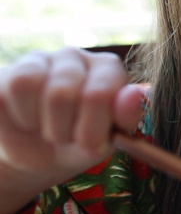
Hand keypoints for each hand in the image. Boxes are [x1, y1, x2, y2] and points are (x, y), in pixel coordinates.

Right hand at [0, 47, 143, 213]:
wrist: (40, 157)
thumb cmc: (82, 143)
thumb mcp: (108, 139)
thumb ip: (126, 117)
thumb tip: (135, 95)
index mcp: (109, 68)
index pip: (99, 93)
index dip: (91, 129)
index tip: (89, 145)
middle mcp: (77, 56)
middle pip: (62, 93)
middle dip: (62, 130)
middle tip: (65, 137)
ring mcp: (41, 58)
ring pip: (30, 85)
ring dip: (40, 123)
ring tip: (47, 128)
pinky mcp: (11, 69)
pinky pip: (10, 89)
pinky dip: (19, 116)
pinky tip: (27, 120)